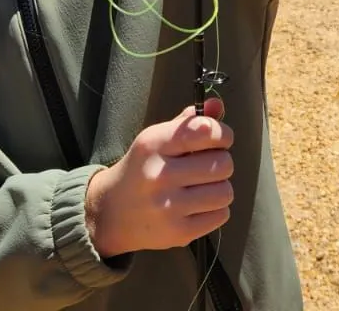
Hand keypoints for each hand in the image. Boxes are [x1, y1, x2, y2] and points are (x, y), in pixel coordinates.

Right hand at [85, 98, 232, 257]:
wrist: (113, 211)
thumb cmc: (143, 167)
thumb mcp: (158, 137)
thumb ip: (190, 121)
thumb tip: (217, 105)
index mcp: (155, 144)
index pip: (204, 131)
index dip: (223, 133)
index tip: (221, 139)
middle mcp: (160, 175)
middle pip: (222, 163)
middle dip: (222, 161)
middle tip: (209, 165)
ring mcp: (168, 207)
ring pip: (225, 191)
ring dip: (220, 187)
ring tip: (205, 185)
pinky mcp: (178, 233)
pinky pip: (220, 215)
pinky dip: (216, 209)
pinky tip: (200, 205)